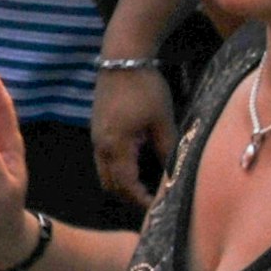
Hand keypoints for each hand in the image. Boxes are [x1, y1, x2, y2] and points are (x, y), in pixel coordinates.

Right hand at [92, 64, 174, 210]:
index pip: (126, 186)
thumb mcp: (162, 121)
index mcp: (115, 146)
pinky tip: (137, 168)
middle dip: (129, 198)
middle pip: (110, 185)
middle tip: (152, 204)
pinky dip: (119, 172)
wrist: (122, 60)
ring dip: (123, 185)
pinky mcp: (98, 130)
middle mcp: (100, 147)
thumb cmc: (145, 88)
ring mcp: (96, 138)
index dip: (141, 201)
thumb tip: (174, 174)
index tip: (158, 210)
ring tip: (146, 190)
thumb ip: (167, 150)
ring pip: (105, 174)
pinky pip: (104, 161)